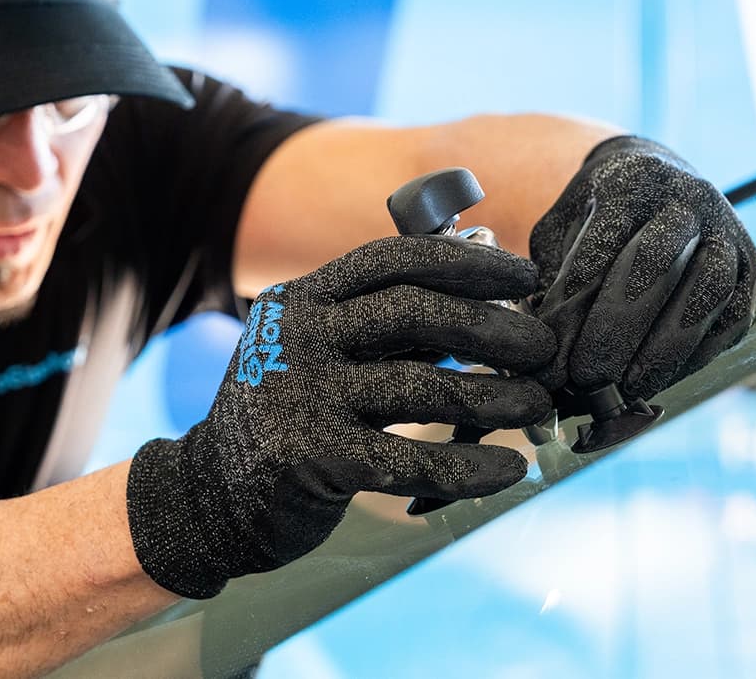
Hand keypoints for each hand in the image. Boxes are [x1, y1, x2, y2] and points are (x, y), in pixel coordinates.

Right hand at [127, 235, 554, 597]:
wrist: (210, 496)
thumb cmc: (289, 418)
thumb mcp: (317, 353)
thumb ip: (381, 328)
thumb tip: (486, 305)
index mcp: (303, 299)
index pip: (393, 258)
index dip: (467, 261)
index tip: (527, 274)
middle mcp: (298, 336)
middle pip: (414, 312)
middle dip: (492, 325)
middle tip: (544, 346)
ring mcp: (301, 395)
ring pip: (423, 387)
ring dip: (496, 396)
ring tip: (540, 404)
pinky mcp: (313, 458)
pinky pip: (411, 459)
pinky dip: (469, 466)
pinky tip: (509, 472)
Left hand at [529, 135, 755, 399]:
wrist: (659, 183)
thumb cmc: (593, 219)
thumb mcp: (558, 232)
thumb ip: (548, 280)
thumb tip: (540, 350)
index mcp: (629, 181)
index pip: (601, 245)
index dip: (574, 308)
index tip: (550, 358)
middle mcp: (688, 199)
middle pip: (657, 263)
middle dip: (617, 330)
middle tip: (585, 380)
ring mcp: (729, 233)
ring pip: (705, 294)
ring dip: (662, 352)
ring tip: (623, 392)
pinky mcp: (755, 270)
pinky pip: (730, 321)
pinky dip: (693, 358)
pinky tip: (658, 383)